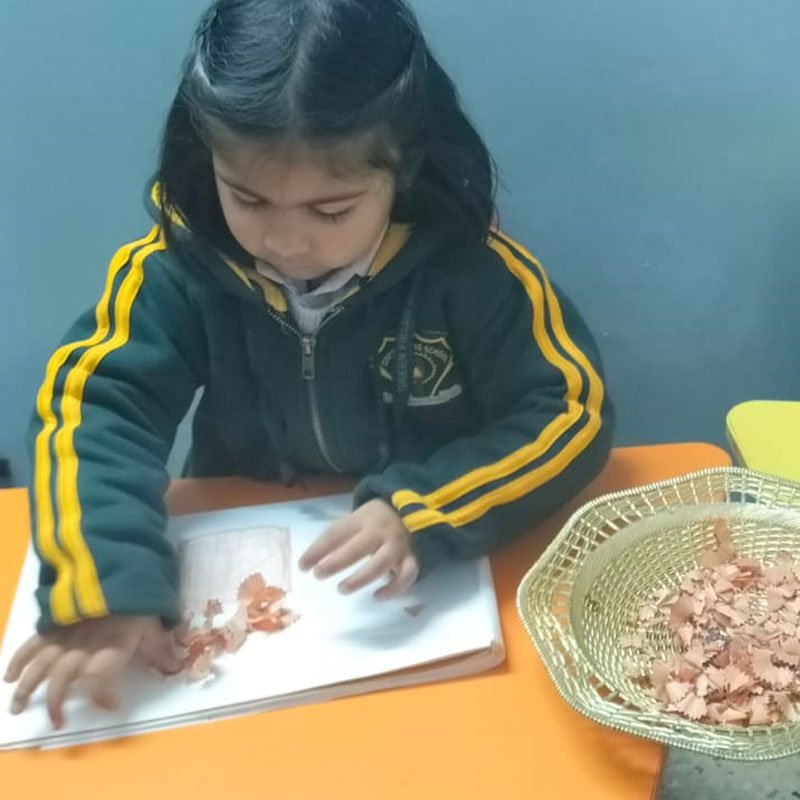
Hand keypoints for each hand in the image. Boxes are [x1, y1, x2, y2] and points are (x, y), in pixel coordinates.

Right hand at [3, 615, 179, 728]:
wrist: (119, 566)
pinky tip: (10, 676)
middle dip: (55, 702)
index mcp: (112, 644)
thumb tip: (176, 670)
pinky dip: (19, 659)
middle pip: (62, 677)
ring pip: (41, 664)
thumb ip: (160, 649)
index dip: (102, 695)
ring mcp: (66, 633)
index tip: (112, 706)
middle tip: (56, 722)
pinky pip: (33, 642)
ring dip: (27, 687)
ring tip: (17, 708)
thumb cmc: (138, 599)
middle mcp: (85, 643)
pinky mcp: (54, 622)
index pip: (100, 676)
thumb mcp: (154, 622)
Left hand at [299, 499, 418, 598]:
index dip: (318, 550)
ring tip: (342, 588)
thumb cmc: (372, 521)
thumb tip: (307, 562)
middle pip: (358, 547)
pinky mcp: (411, 558)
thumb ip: (335, 538)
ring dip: (360, 578)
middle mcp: (380, 531)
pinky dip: (393, 588)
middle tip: (318, 575)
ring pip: (381, 563)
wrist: (409, 511)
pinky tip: (377, 596)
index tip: (302, 566)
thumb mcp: (354, 521)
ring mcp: (397, 545)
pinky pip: (407, 575)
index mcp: (362, 519)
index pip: (337, 533)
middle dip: (336, 562)